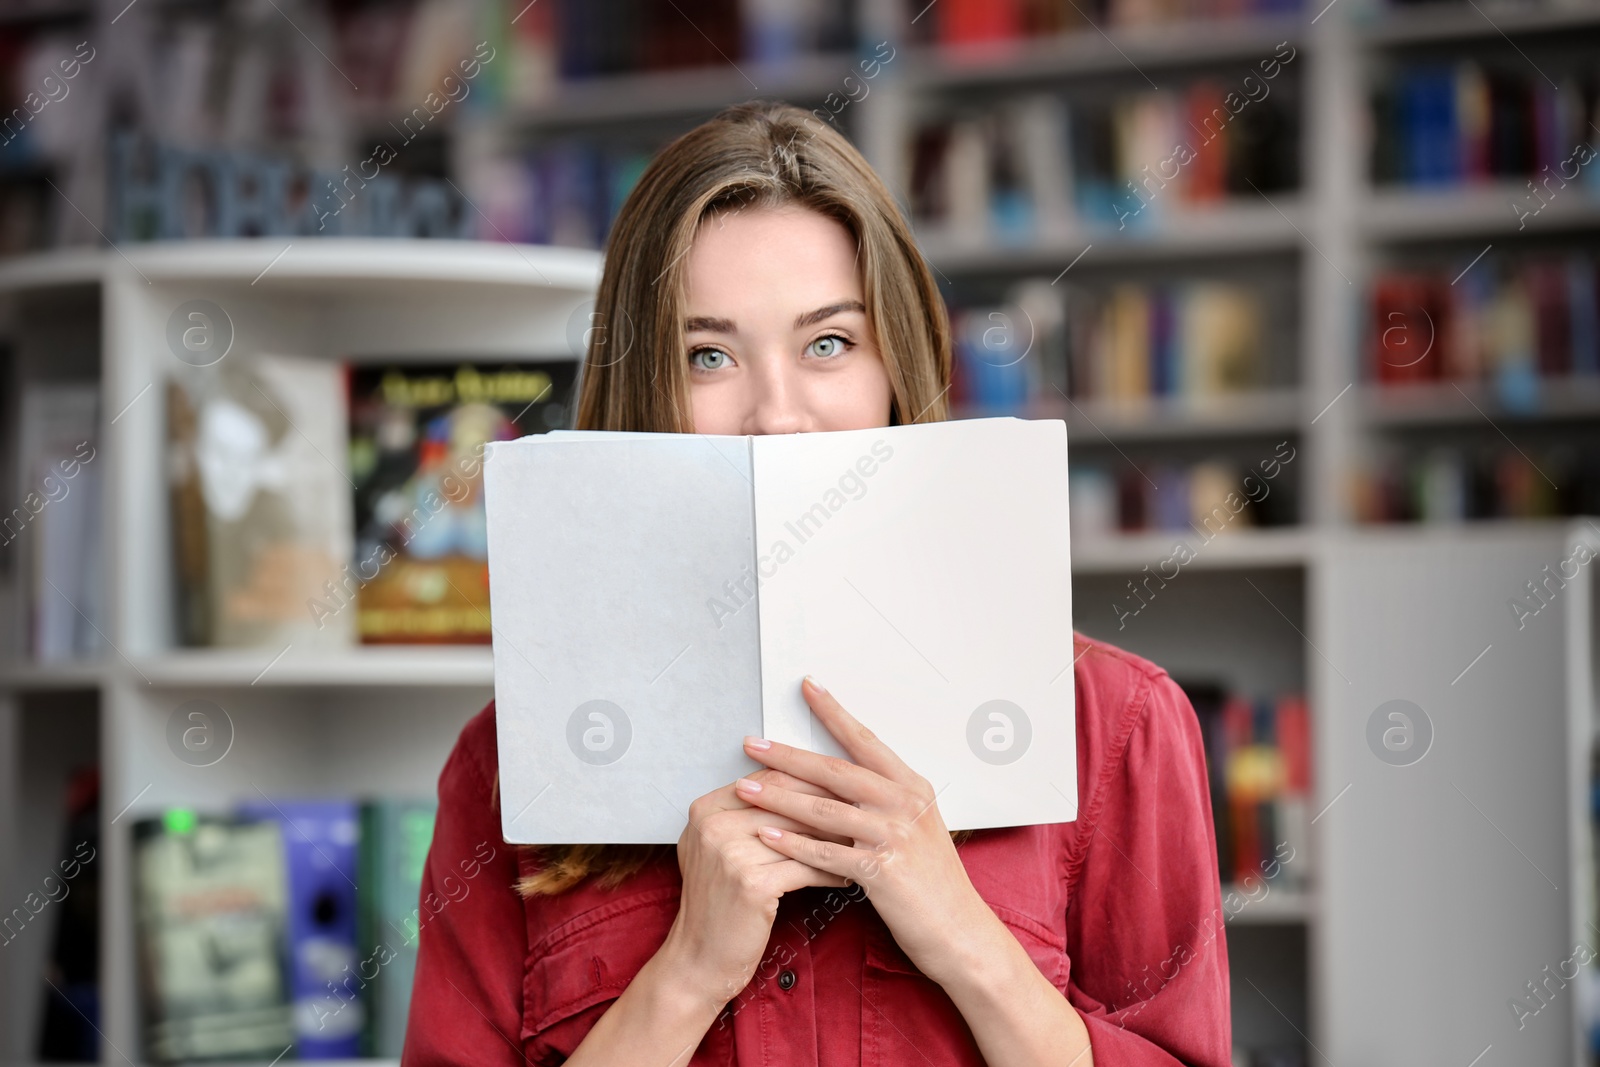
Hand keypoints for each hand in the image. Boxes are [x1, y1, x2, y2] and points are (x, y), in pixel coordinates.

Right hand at [659, 769, 850, 1011]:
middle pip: (787, 801)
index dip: (810, 780)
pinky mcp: (752, 883)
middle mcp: (713, 826)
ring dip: (836, 838)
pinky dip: (831, 871)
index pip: (769, 779)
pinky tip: (848, 875)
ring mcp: (730, 853)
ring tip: (863, 841)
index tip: (842, 786)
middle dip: (829, 806)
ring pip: (801, 834)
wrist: (697, 959)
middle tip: (864, 809)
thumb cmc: (715, 904)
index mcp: (705, 810)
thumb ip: (746, 816)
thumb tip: (802, 789)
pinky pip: (806, 868)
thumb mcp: (718, 850)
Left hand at [734, 676, 992, 984]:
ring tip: (745, 789)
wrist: (959, 930)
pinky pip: (827, 853)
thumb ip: (882, 802)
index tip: (807, 688)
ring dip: (779, 798)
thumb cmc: (932, 883)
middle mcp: (905, 803)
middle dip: (788, 755)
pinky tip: (765, 837)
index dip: (834, 713)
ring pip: (825, 810)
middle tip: (752, 743)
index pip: (865, 740)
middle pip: (836, 771)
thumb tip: (838, 781)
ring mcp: (895, 835)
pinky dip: (793, 845)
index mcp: (912, 787)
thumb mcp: (914, 829)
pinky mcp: (883, 870)